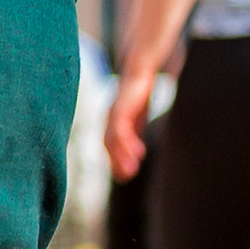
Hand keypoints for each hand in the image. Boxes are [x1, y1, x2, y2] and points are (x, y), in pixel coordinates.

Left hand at [103, 62, 157, 181]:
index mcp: (113, 122)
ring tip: (131, 171)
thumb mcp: (137, 116)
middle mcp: (109, 119)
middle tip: (126, 177)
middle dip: (116, 162)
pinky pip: (120, 131)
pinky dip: (126, 144)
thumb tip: (137, 153)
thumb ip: (134, 132)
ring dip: (121, 157)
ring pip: (113, 141)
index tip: (125, 175)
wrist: (140, 71)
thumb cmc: (139, 92)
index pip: (110, 145)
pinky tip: (138, 153)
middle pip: (109, 146)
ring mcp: (113, 115)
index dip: (116, 160)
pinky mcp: (120, 110)